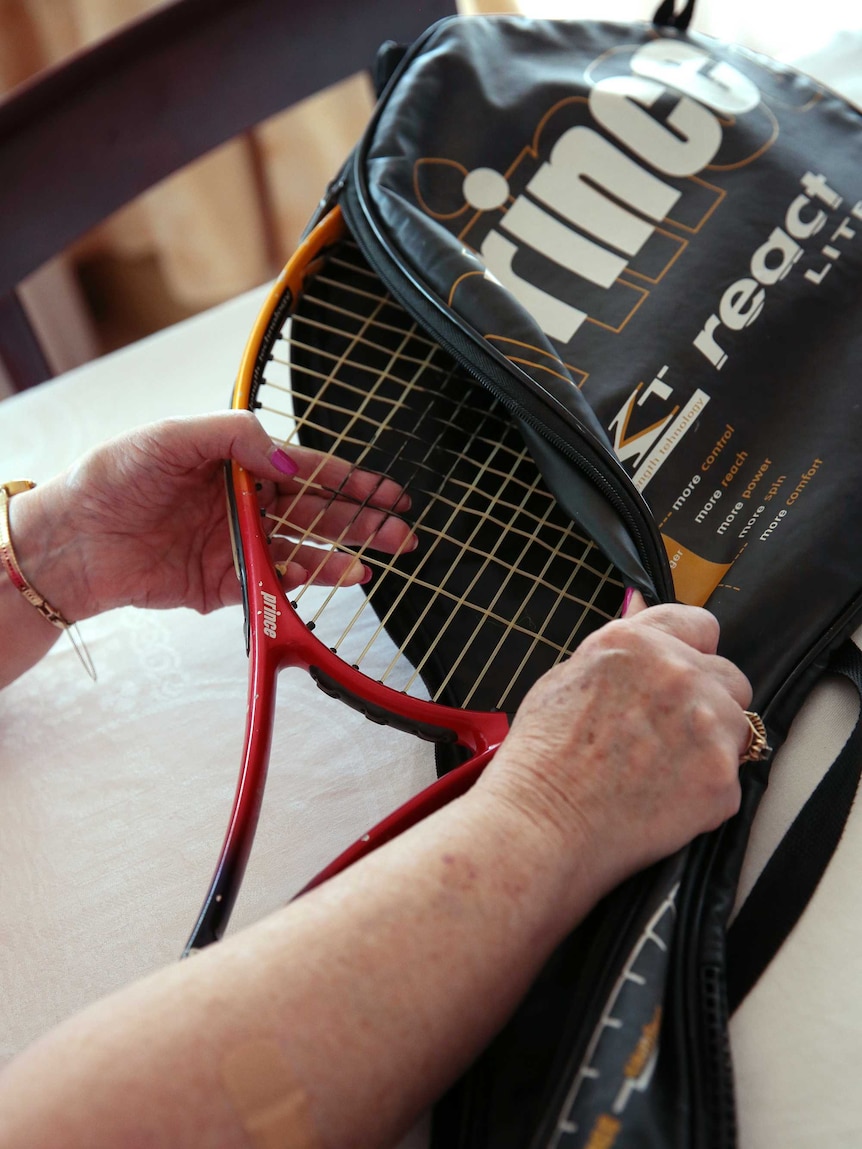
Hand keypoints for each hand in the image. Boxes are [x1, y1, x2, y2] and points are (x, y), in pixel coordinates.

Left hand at [13, 412, 413, 619]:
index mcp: (236, 464)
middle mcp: (243, 503)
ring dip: (344, 550)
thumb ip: (236, 437)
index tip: (382, 487)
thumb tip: (292, 459)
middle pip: (316, 511)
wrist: (71, 540)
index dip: (347, 478)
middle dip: (362, 517)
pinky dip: (308, 579)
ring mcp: (236, 543)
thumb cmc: (111, 478)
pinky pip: (276, 581)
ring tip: (379, 553)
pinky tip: (337, 573)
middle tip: (400, 526)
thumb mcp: (173, 437)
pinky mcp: (225, 583)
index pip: (305, 469)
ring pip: (304, 548)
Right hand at [480, 592, 752, 900]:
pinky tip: (662, 802)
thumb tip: (642, 627)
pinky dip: (704, 793)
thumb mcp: (566, 680)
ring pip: (737, 728)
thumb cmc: (541, 759)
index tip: (687, 671)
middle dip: (707, 702)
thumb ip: (619, 658)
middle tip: (667, 736)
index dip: (693, 652)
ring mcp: (706, 724)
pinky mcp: (722, 776)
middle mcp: (677, 673)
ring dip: (711, 746)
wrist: (540, 822)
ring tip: (661, 774)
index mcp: (636, 644)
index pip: (699, 625)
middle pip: (729, 677)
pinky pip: (730, 780)